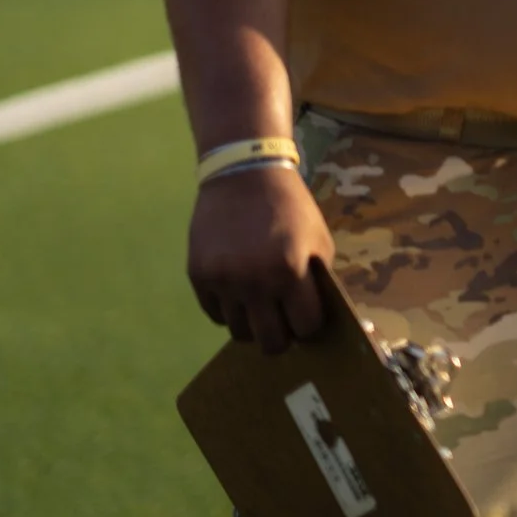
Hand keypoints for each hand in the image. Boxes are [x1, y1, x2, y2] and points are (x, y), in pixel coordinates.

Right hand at [187, 165, 336, 353]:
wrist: (243, 175)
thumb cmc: (289, 208)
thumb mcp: (317, 240)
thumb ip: (317, 281)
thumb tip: (314, 319)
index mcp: (290, 270)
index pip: (305, 326)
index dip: (309, 326)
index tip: (306, 317)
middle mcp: (254, 280)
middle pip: (270, 342)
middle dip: (281, 338)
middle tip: (283, 324)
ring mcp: (222, 281)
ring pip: (239, 332)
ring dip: (253, 323)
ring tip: (260, 303)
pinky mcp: (198, 276)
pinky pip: (215, 314)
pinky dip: (229, 310)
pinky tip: (239, 292)